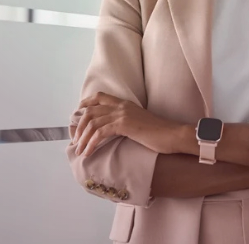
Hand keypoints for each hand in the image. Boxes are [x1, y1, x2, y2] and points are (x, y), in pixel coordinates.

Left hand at [71, 92, 185, 156]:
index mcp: (125, 103)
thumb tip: (114, 130)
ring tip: (79, 150)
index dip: (86, 103)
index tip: (78, 114)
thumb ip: (126, 122)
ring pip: (93, 122)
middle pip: (91, 110)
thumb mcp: (140, 123)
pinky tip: (88, 152)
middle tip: (76, 139)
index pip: (100, 97)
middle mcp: (121, 106)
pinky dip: (91, 143)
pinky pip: (100, 132)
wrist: (172, 135)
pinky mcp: (123, 125)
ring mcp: (122, 114)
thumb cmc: (160, 133)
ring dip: (83, 137)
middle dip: (80, 125)